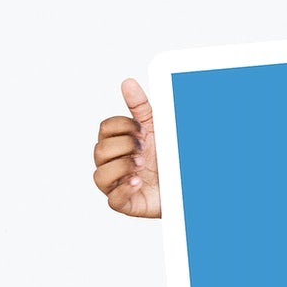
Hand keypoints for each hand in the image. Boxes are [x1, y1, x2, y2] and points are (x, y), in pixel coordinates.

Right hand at [92, 79, 161, 216]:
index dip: (122, 127)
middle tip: (144, 148)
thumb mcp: (157, 129)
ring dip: (121, 167)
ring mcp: (118, 185)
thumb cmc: (168, 156)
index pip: (105, 129)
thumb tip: (127, 82)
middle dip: (123, 146)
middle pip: (99, 151)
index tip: (144, 130)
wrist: (187, 183)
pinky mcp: (126, 204)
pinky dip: (123, 190)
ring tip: (142, 164)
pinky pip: (113, 200)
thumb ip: (141, 108)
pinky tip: (137, 182)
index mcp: (118, 142)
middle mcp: (113, 163)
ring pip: (100, 176)